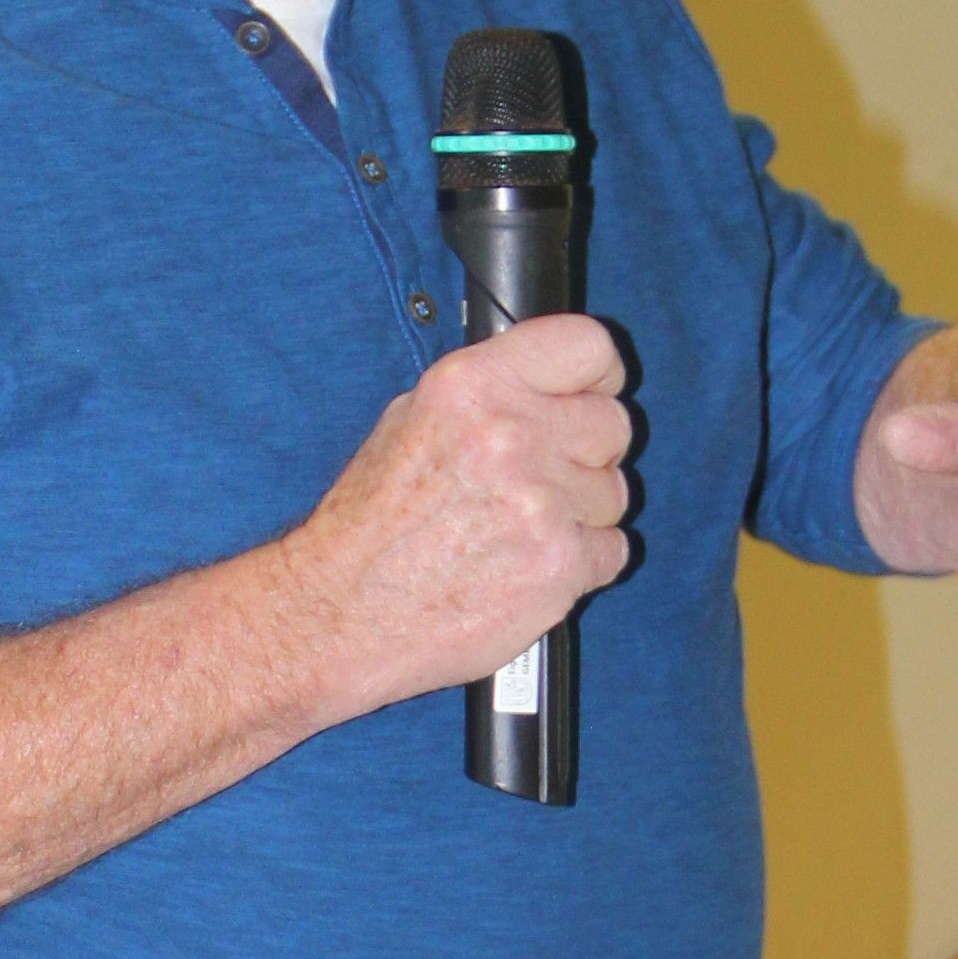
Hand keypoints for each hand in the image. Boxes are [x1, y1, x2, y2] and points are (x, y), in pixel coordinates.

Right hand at [284, 315, 632, 719]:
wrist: (341, 612)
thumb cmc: (370, 525)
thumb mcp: (409, 420)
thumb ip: (486, 394)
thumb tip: (544, 383)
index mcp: (472, 386)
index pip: (588, 346)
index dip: (601, 375)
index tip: (596, 393)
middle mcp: (510, 434)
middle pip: (613, 424)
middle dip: (586, 454)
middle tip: (541, 481)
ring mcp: (540, 502)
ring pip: (616, 493)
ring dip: (582, 513)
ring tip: (521, 531)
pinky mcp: (559, 564)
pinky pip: (614, 550)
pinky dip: (583, 563)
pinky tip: (531, 566)